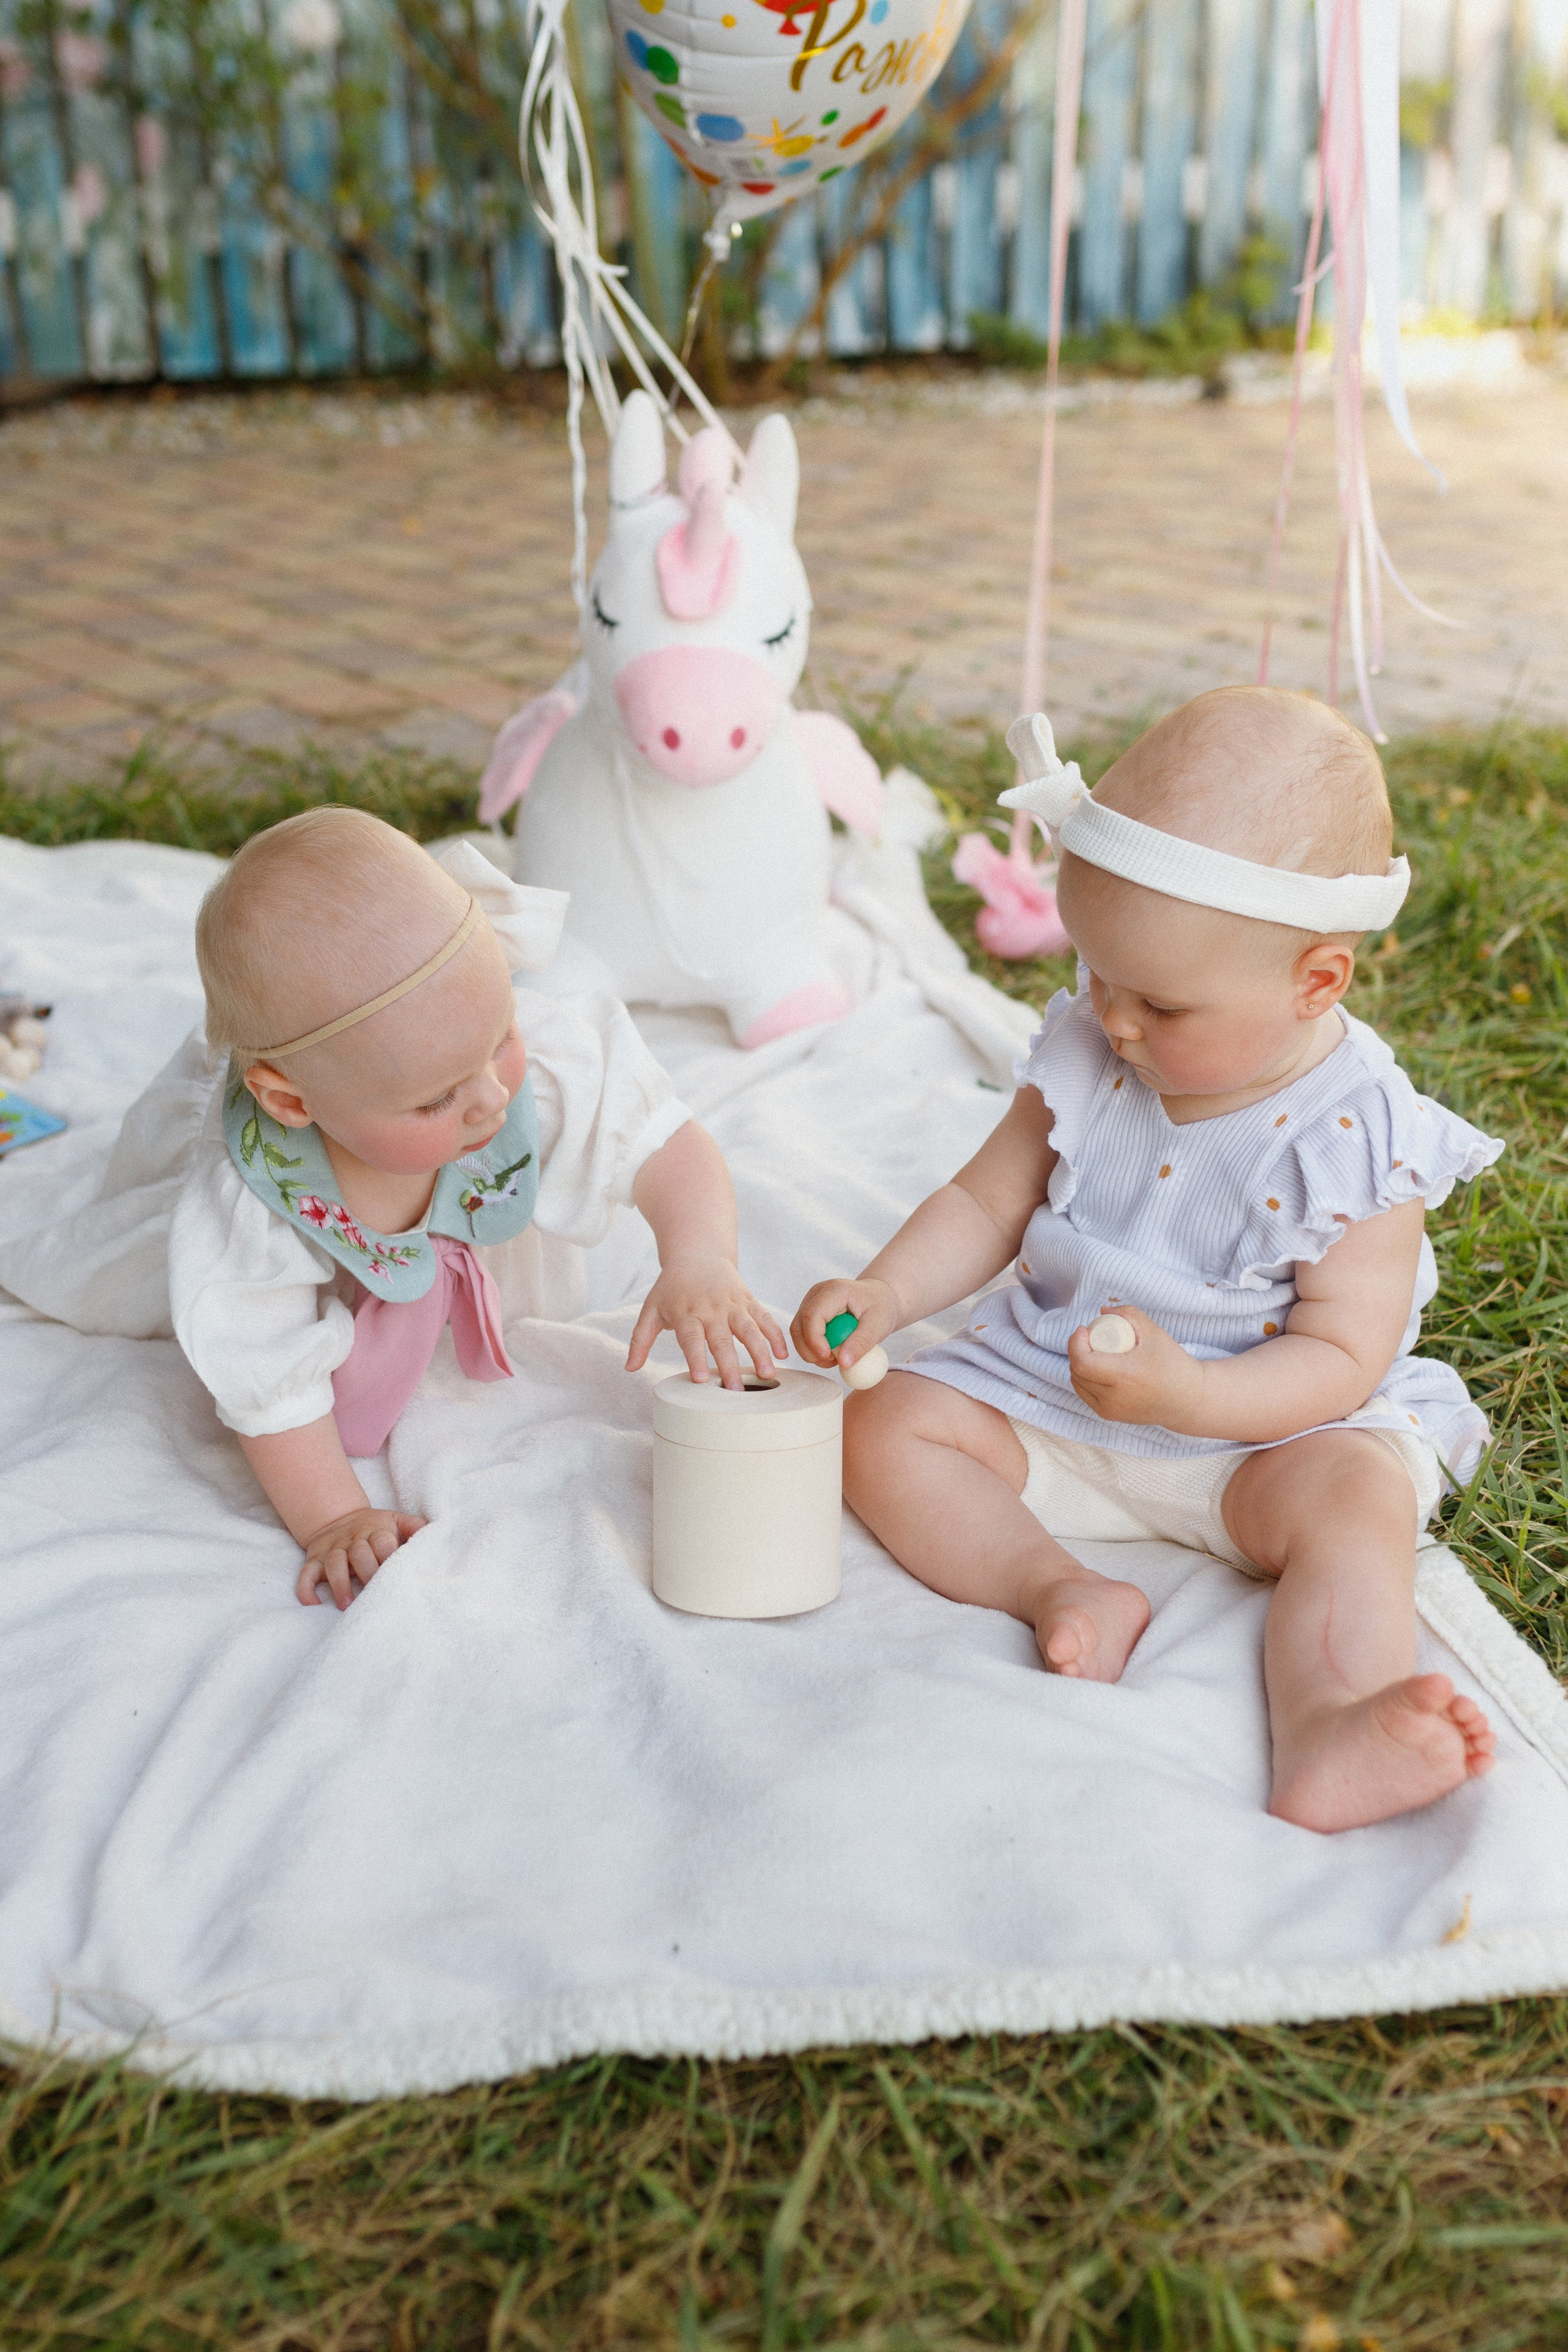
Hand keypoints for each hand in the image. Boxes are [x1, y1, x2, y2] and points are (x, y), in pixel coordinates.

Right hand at [298, 1507, 426, 1609]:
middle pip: (359, 1553)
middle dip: (367, 1573)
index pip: (383, 1542)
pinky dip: (305, 1589)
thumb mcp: (397, 1521)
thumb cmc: (376, 1528)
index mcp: (376, 1530)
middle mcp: (352, 1540)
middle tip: (376, 1594)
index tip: (398, 1575)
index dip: (389, 1556)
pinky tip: (312, 1604)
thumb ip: (416, 1528)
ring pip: (333, 1563)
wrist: (337, 1517)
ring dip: (339, 1584)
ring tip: (346, 1605)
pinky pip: (305, 1574)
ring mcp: (332, 1550)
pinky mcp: (313, 1560)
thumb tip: (439, 1534)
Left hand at [626, 1252, 787, 1388]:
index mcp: (686, 1313)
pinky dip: (776, 1335)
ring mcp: (733, 1305)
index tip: (702, 1379)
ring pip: (749, 1329)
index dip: (696, 1358)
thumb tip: (630, 1368)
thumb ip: (640, 1340)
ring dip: (760, 1352)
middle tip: (735, 1391)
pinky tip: (784, 1355)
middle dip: (730, 1365)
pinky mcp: (749, 1301)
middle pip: (722, 1339)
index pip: (691, 1339)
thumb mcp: (651, 1310)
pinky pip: (765, 1318)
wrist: (697, 1254)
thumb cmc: (671, 1288)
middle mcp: (711, 1309)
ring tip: (768, 1375)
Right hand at [792, 1275, 901, 1374]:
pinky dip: (813, 1348)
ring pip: (797, 1332)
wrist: (879, 1297)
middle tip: (833, 1362)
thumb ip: (862, 1343)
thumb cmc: (881, 1307)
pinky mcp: (809, 1312)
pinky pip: (803, 1335)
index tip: (828, 1358)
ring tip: (836, 1357)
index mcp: (834, 1291)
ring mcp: (810, 1302)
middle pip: (798, 1326)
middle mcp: (816, 1294)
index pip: (812, 1316)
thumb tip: (844, 1363)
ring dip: (811, 1352)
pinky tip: (832, 1352)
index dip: (815, 1340)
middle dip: (810, 1351)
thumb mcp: (879, 1325)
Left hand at [1066, 1304, 1202, 1427]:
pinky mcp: (1109, 1416)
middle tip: (1091, 1337)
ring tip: (1093, 1351)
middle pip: (1077, 1370)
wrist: (1187, 1400)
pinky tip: (1094, 1367)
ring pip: (1078, 1382)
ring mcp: (1110, 1410)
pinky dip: (1084, 1378)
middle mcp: (1115, 1398)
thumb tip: (1102, 1311)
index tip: (1085, 1330)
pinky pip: (1085, 1393)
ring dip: (1079, 1364)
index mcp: (1125, 1377)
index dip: (1076, 1343)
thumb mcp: (1154, 1332)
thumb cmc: (1172, 1364)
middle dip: (1077, 1349)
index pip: (1082, 1362)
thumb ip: (1128, 1314)